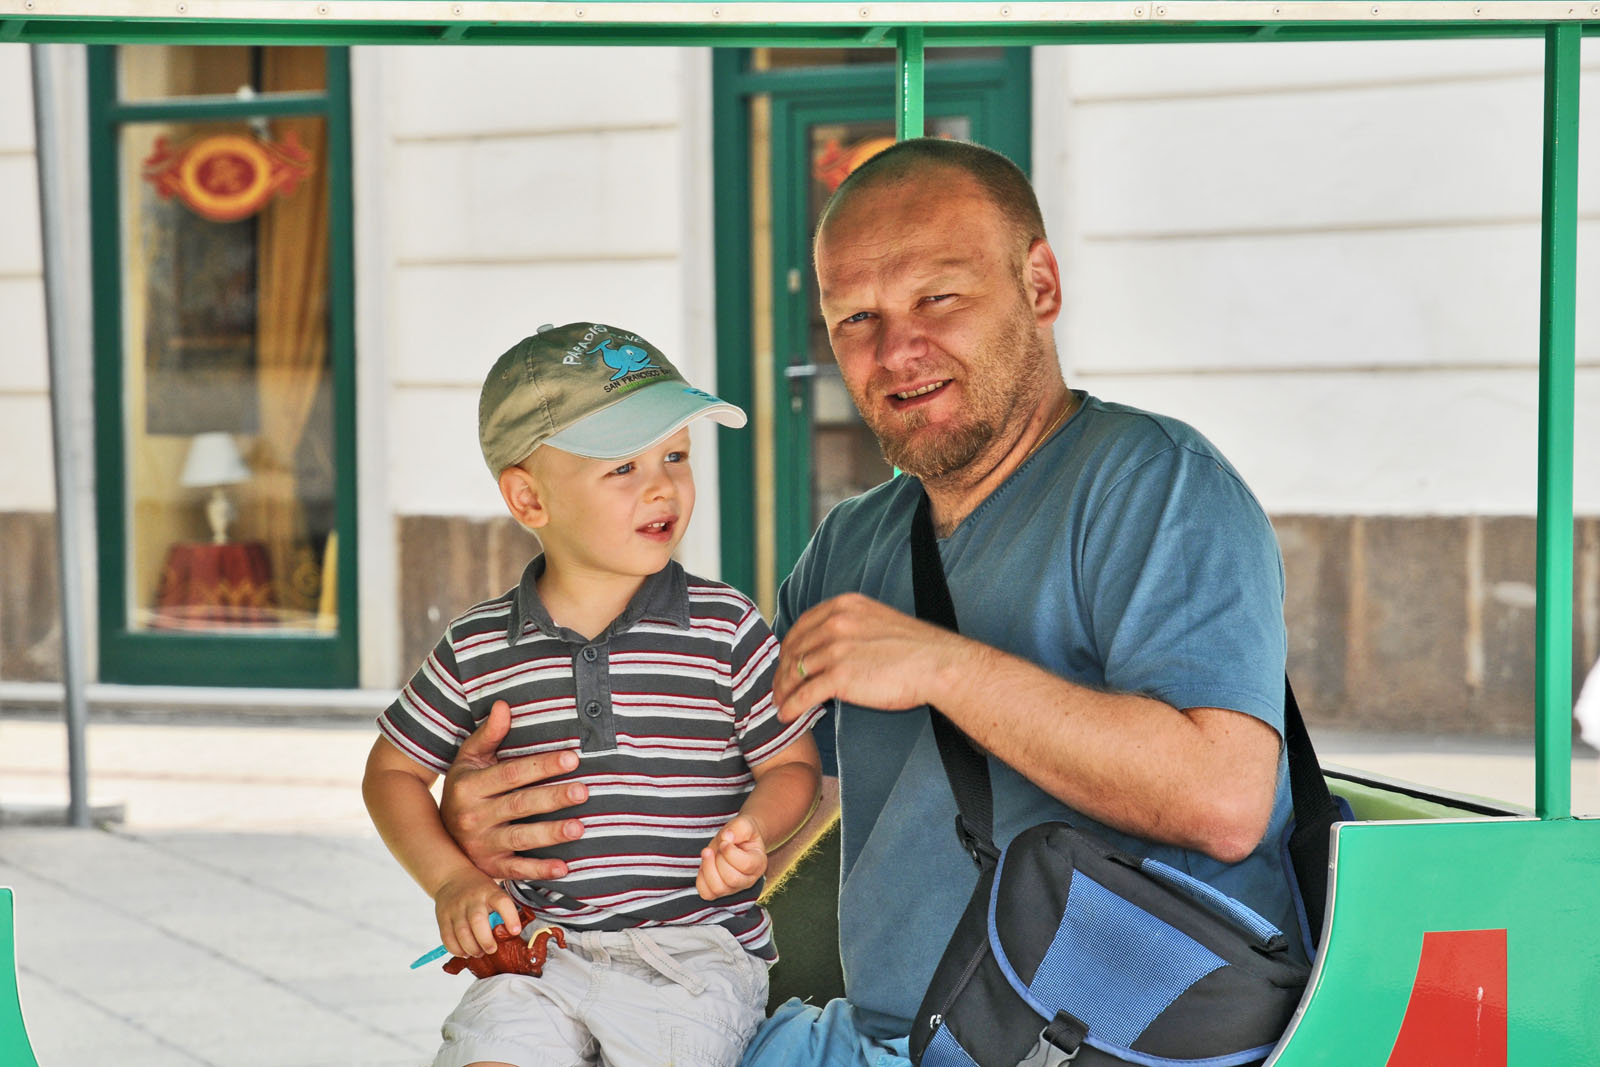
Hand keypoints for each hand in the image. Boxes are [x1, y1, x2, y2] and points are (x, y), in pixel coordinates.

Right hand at [434, 868, 517, 957]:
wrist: (451, 877)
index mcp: (489, 892)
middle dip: (486, 941)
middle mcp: (472, 899)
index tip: (515, 931)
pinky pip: (447, 938)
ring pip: (462, 932)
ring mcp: (456, 908)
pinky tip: (464, 952)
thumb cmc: (478, 890)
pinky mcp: (443, 917)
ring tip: (479, 953)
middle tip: (492, 949)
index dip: (510, 917)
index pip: (502, 902)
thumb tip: (510, 936)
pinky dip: (456, 950)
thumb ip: (501, 910)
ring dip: (472, 948)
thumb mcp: (494, 892)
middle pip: (478, 920)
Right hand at [440, 700, 586, 881]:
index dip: (541, 765)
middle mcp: (474, 816)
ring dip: (550, 834)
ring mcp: (481, 844)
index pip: (511, 773)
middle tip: (583, 791)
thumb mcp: (468, 760)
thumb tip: (504, 705)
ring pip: (520, 838)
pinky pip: (516, 870)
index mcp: (470, 786)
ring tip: (580, 828)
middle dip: (552, 797)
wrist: (436, 836)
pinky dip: (539, 871)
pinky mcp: (490, 867)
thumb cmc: (464, 789)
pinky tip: (564, 867)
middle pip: (519, 804)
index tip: (572, 758)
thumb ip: (488, 734)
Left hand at [696, 815, 767, 899]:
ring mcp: (733, 889)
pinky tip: (705, 864)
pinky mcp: (719, 892)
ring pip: (718, 889)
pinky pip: (706, 893)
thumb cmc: (741, 833)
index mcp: (759, 864)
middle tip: (718, 846)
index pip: (746, 865)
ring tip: (708, 852)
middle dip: (719, 859)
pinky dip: (701, 879)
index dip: (730, 852)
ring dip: (708, 868)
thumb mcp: (743, 824)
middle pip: (732, 879)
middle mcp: (748, 880)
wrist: (737, 840)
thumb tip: (726, 837)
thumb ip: (737, 829)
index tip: (724, 841)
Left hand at [772, 593, 973, 721]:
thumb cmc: (915, 648)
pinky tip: (787, 715)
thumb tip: (834, 644)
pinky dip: (792, 706)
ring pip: (795, 671)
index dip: (790, 646)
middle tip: (778, 688)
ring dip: (783, 691)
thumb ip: (851, 625)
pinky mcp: (840, 676)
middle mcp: (835, 622)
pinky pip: (805, 693)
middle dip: (782, 671)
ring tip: (780, 704)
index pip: (803, 625)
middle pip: (795, 648)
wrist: (938, 663)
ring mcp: (836, 648)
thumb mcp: (877, 620)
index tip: (787, 661)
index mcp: (844, 605)